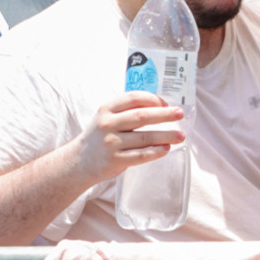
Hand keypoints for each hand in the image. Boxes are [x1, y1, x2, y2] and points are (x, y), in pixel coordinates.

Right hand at [70, 92, 185, 186]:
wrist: (78, 161)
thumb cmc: (100, 136)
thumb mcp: (107, 117)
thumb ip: (127, 111)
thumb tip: (161, 106)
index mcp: (107, 109)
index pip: (133, 98)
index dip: (153, 99)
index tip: (167, 102)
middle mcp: (108, 124)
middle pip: (142, 116)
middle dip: (164, 115)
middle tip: (180, 114)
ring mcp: (111, 143)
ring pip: (144, 138)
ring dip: (166, 136)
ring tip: (180, 136)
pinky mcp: (115, 160)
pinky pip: (141, 155)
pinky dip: (156, 151)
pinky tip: (166, 149)